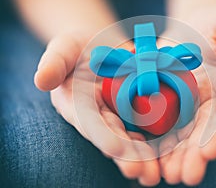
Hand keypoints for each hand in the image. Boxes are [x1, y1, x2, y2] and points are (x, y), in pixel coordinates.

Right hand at [34, 32, 160, 185]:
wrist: (100, 45)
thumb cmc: (78, 47)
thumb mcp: (64, 48)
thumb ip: (54, 62)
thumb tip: (41, 80)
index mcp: (77, 106)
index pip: (89, 124)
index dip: (102, 136)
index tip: (116, 150)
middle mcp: (98, 116)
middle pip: (114, 138)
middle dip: (128, 157)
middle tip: (144, 174)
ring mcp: (118, 115)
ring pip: (132, 138)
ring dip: (145, 156)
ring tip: (157, 173)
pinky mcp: (136, 108)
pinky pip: (149, 123)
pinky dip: (158, 137)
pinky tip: (170, 150)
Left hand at [158, 6, 215, 184]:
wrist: (194, 27)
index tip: (208, 151)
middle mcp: (215, 102)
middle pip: (206, 131)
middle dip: (195, 154)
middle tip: (185, 176)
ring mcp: (193, 104)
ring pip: (185, 133)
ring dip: (176, 155)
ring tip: (168, 174)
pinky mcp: (173, 102)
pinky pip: (165, 121)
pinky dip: (159, 139)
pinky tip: (150, 156)